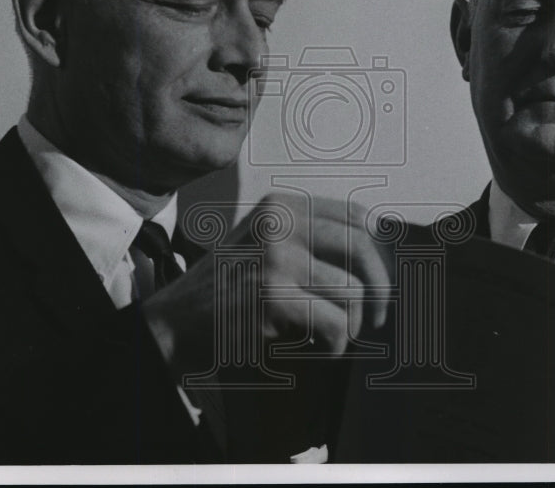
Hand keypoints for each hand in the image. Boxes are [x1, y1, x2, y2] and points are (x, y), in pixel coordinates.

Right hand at [140, 192, 388, 378]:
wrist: (175, 321)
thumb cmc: (225, 289)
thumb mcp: (264, 243)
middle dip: (380, 289)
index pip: (357, 216)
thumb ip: (308, 238)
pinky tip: (319, 347)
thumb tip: (378, 253)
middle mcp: (278, 223)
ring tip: (333, 334)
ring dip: (352, 324)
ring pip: (353, 292)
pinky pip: (335, 323)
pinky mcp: (272, 295)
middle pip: (363, 248)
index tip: (379, 279)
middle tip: (376, 315)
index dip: (379, 252)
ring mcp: (274, 257)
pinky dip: (335, 344)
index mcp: (280, 206)